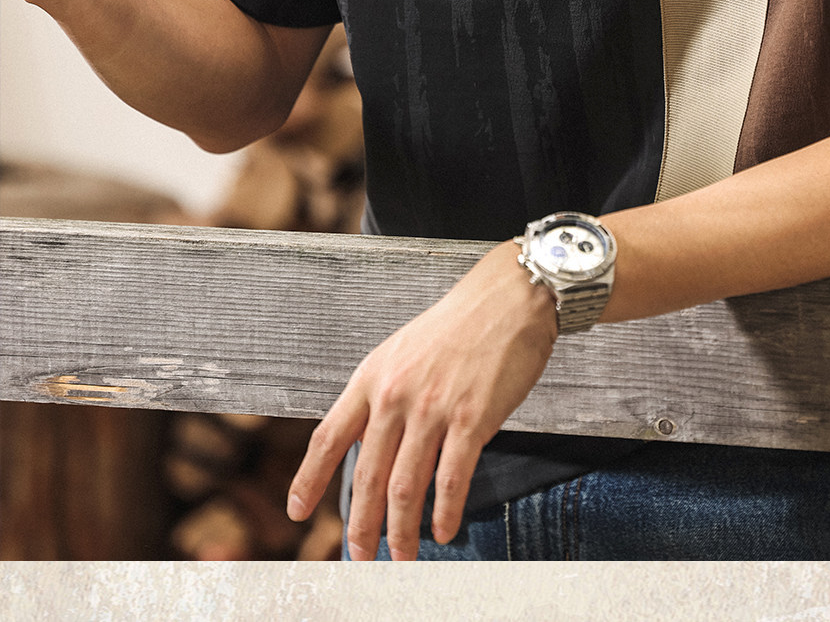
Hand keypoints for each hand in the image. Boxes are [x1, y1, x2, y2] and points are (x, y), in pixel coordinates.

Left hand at [286, 240, 557, 559]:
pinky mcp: (471, 418)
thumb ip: (383, 395)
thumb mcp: (402, 351)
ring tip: (403, 556)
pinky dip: (444, 513)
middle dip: (361, 526)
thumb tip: (369, 445)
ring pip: (404, 487)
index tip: (297, 511)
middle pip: (366, 476)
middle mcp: (395, 394)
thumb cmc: (458, 324)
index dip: (309, 480)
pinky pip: (451, 480)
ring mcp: (433, 408)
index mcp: (373, 376)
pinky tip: (443, 530)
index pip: (328, 437)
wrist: (507, 298)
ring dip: (401, 532)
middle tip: (361, 556)